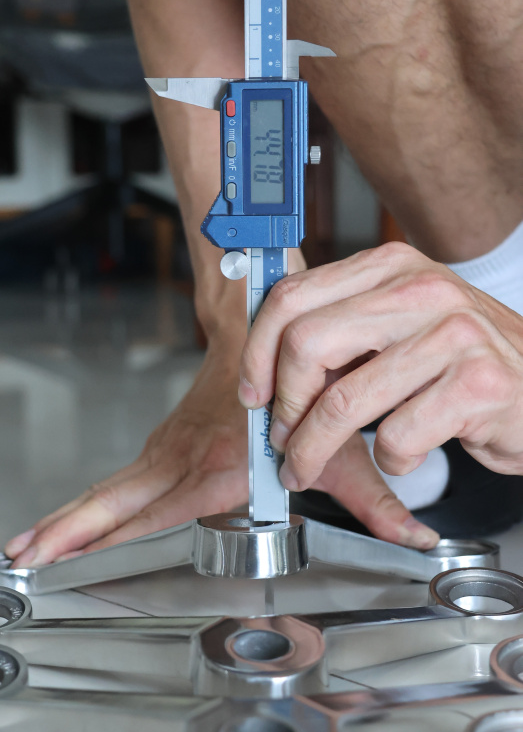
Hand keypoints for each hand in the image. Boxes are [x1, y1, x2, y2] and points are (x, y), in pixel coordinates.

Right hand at [6, 311, 438, 565]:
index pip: (150, 512)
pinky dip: (91, 505)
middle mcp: (182, 458)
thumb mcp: (340, 446)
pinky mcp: (164, 444)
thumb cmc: (299, 383)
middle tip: (19, 556)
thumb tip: (417, 539)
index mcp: (216, 465)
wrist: (260, 323)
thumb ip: (376, 499)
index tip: (63, 553)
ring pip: (108, 491)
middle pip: (111, 502)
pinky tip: (69, 526)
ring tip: (24, 548)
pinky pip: (119, 482)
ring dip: (67, 519)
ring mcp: (167, 449)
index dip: (105, 535)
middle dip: (64, 531)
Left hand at [239, 242, 522, 495]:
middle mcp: (422, 289)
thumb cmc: (463, 364)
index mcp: (391, 266)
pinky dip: (391, 461)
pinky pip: (397, 439)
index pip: (293, 297)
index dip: (258, 351)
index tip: (253, 391)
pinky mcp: (478, 385)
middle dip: (284, 405)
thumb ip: (343, 329)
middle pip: (307, 344)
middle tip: (282, 439)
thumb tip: (266, 364)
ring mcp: (454, 334)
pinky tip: (406, 453)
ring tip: (309, 465)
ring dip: (315, 449)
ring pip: (344, 402)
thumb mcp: (402, 324)